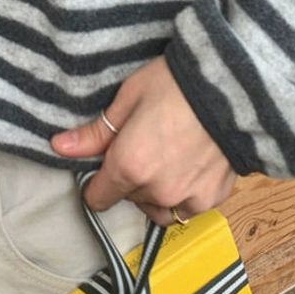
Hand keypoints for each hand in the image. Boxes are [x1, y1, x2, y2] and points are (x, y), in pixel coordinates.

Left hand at [50, 57, 236, 224]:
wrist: (235, 87)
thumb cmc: (177, 84)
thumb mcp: (129, 99)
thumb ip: (95, 132)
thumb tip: (59, 147)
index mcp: (129, 166)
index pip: (98, 198)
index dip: (97, 183)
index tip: (106, 165)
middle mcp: (156, 190)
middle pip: (129, 198)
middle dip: (130, 179)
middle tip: (145, 146)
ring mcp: (187, 198)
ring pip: (158, 209)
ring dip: (156, 193)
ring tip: (166, 160)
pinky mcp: (213, 197)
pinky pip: (188, 207)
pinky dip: (184, 194)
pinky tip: (190, 166)